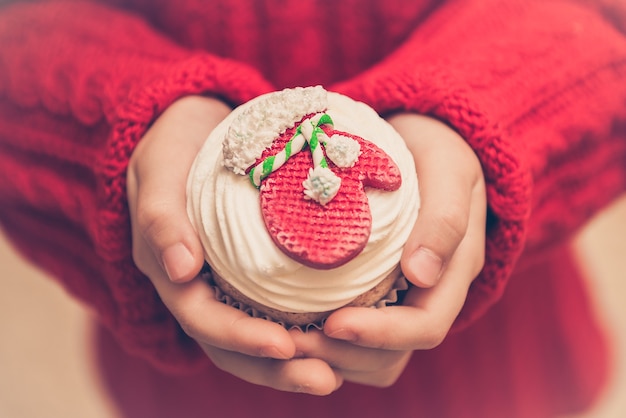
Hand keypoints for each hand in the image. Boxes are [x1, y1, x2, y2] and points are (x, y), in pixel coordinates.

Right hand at [126, 96, 341, 394]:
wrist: (193, 128)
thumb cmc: (173, 145)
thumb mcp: (159, 168)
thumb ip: (161, 216)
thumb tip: (179, 271)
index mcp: (171, 272)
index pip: (203, 319)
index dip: (240, 338)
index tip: (284, 345)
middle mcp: (198, 288)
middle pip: (232, 345)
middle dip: (276, 369)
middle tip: (326, 380)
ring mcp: (226, 282)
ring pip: (256, 336)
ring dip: (293, 363)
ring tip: (338, 374)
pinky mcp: (252, 272)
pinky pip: (277, 308)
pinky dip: (303, 328)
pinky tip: (340, 334)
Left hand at [292, 113, 485, 386]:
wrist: (420, 140)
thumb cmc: (437, 150)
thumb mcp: (450, 169)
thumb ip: (444, 218)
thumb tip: (421, 275)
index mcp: (454, 272)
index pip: (425, 326)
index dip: (383, 335)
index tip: (335, 324)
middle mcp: (427, 294)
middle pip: (393, 353)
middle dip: (345, 354)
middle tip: (292, 341)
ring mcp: (399, 295)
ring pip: (370, 356)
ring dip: (329, 355)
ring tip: (285, 339)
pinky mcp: (371, 289)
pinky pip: (349, 333)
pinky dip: (321, 338)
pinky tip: (288, 321)